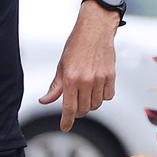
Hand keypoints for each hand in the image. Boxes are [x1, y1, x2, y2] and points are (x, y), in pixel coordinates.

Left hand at [38, 6, 117, 131]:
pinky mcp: (111, 76)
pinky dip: (102, 96)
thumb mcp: (61, 66)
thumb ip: (55, 86)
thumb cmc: (76, 45)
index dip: (67, 121)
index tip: (65, 127)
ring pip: (96, 104)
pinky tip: (97, 88)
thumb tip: (45, 101)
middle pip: (84, 109)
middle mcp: (86, 80)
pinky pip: (108, 96)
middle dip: (78, 112)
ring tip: (86, 94)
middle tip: (75, 107)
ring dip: (90, 104)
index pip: (69, 108)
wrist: (95, 29)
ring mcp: (100, 78)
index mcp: (70, 78)